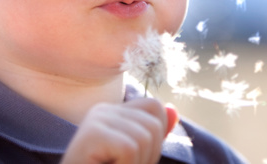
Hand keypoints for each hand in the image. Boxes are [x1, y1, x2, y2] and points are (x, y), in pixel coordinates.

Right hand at [61, 99, 178, 163]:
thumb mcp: (133, 156)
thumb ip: (152, 135)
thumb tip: (175, 112)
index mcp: (113, 112)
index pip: (153, 107)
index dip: (158, 135)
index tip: (141, 158)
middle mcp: (103, 110)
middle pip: (153, 123)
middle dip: (150, 155)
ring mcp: (96, 120)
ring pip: (144, 137)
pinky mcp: (92, 134)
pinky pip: (129, 148)